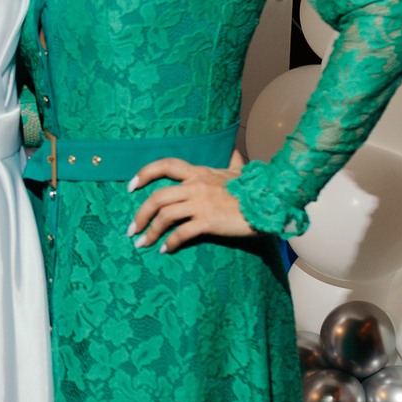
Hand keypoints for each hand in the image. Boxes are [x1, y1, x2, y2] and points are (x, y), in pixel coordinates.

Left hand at [126, 152, 251, 253]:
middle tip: (131, 230)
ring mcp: (201, 203)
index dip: (145, 173)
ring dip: (150, 232)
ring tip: (142, 244)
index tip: (131, 186)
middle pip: (157, 197)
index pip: (165, 165)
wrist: (270, 202)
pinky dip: (170, 243)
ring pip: (165, 216)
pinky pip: (182, 233)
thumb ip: (232, 161)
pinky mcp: (209, 221)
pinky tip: (166, 250)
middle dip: (140, 214)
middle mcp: (196, 186)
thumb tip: (233, 151)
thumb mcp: (240, 171)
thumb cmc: (255, 188)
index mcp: (199, 173)